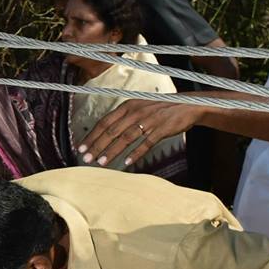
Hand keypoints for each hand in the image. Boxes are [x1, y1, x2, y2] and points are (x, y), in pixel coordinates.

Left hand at [79, 99, 199, 167]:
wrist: (187, 105)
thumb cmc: (160, 110)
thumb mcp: (140, 108)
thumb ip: (124, 118)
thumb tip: (106, 133)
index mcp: (128, 106)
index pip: (105, 122)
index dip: (92, 135)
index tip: (81, 147)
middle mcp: (136, 111)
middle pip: (112, 131)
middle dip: (97, 146)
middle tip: (86, 158)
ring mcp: (149, 120)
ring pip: (126, 138)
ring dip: (112, 151)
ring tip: (101, 163)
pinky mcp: (161, 129)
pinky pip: (146, 143)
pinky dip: (136, 153)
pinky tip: (127, 163)